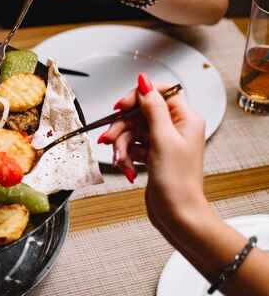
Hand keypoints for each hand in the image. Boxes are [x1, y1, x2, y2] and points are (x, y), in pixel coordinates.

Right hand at [102, 73, 207, 236]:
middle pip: (140, 113)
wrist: (176, 213)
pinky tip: (127, 167)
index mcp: (186, 119)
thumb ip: (152, 108)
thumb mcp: (162, 139)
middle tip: (110, 139)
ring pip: (133, 131)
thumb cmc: (177, 182)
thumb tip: (145, 81)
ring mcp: (164, 142)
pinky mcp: (154, 155)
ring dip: (122, 145)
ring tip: (121, 160)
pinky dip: (127, 156)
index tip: (121, 107)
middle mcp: (176, 127)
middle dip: (122, 128)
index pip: (159, 92)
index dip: (138, 97)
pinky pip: (133, 146)